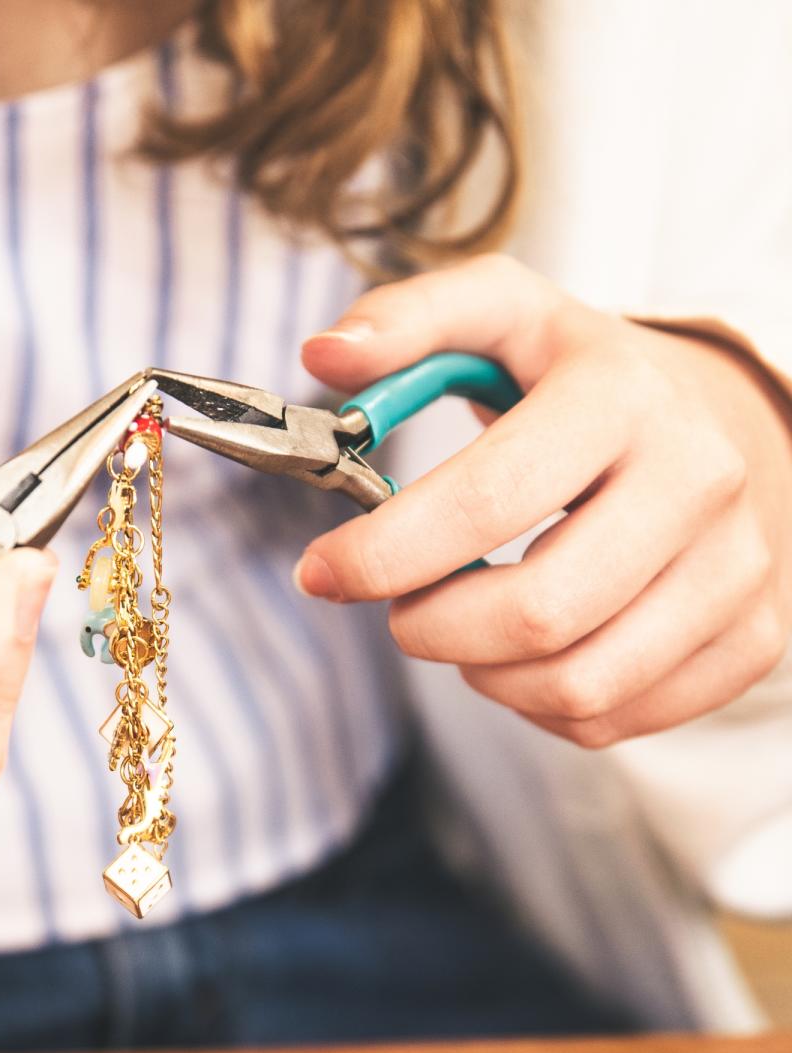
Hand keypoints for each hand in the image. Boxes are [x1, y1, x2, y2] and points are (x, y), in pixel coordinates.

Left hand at [297, 255, 791, 746]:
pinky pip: (615, 719)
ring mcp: (736, 570)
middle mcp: (698, 482)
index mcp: (621, 396)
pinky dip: (539, 703)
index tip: (322, 572)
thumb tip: (323, 355)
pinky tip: (523, 654)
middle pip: (538, 613)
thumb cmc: (585, 378)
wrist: (724, 422)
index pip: (488, 501)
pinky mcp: (751, 638)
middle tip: (400, 608)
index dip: (383, 553)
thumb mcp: (503, 315)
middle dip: (431, 628)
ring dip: (483, 673)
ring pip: (578, 685)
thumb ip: (409, 322)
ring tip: (461, 626)